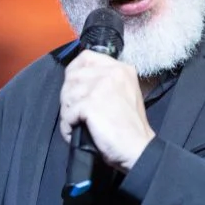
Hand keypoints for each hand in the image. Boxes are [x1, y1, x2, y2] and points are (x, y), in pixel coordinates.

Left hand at [60, 50, 154, 172]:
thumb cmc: (130, 127)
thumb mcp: (124, 93)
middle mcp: (111, 73)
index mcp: (121, 69)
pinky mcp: (90, 104)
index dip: (74, 70)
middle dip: (68, 96)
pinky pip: (67, 113)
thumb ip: (105, 82)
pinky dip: (67, 126)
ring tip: (76, 125)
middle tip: (74, 114)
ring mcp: (100, 87)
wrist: (138, 148)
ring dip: (67, 113)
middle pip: (72, 76)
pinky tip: (75, 133)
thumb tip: (78, 83)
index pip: (86, 57)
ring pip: (67, 94)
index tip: (71, 85)